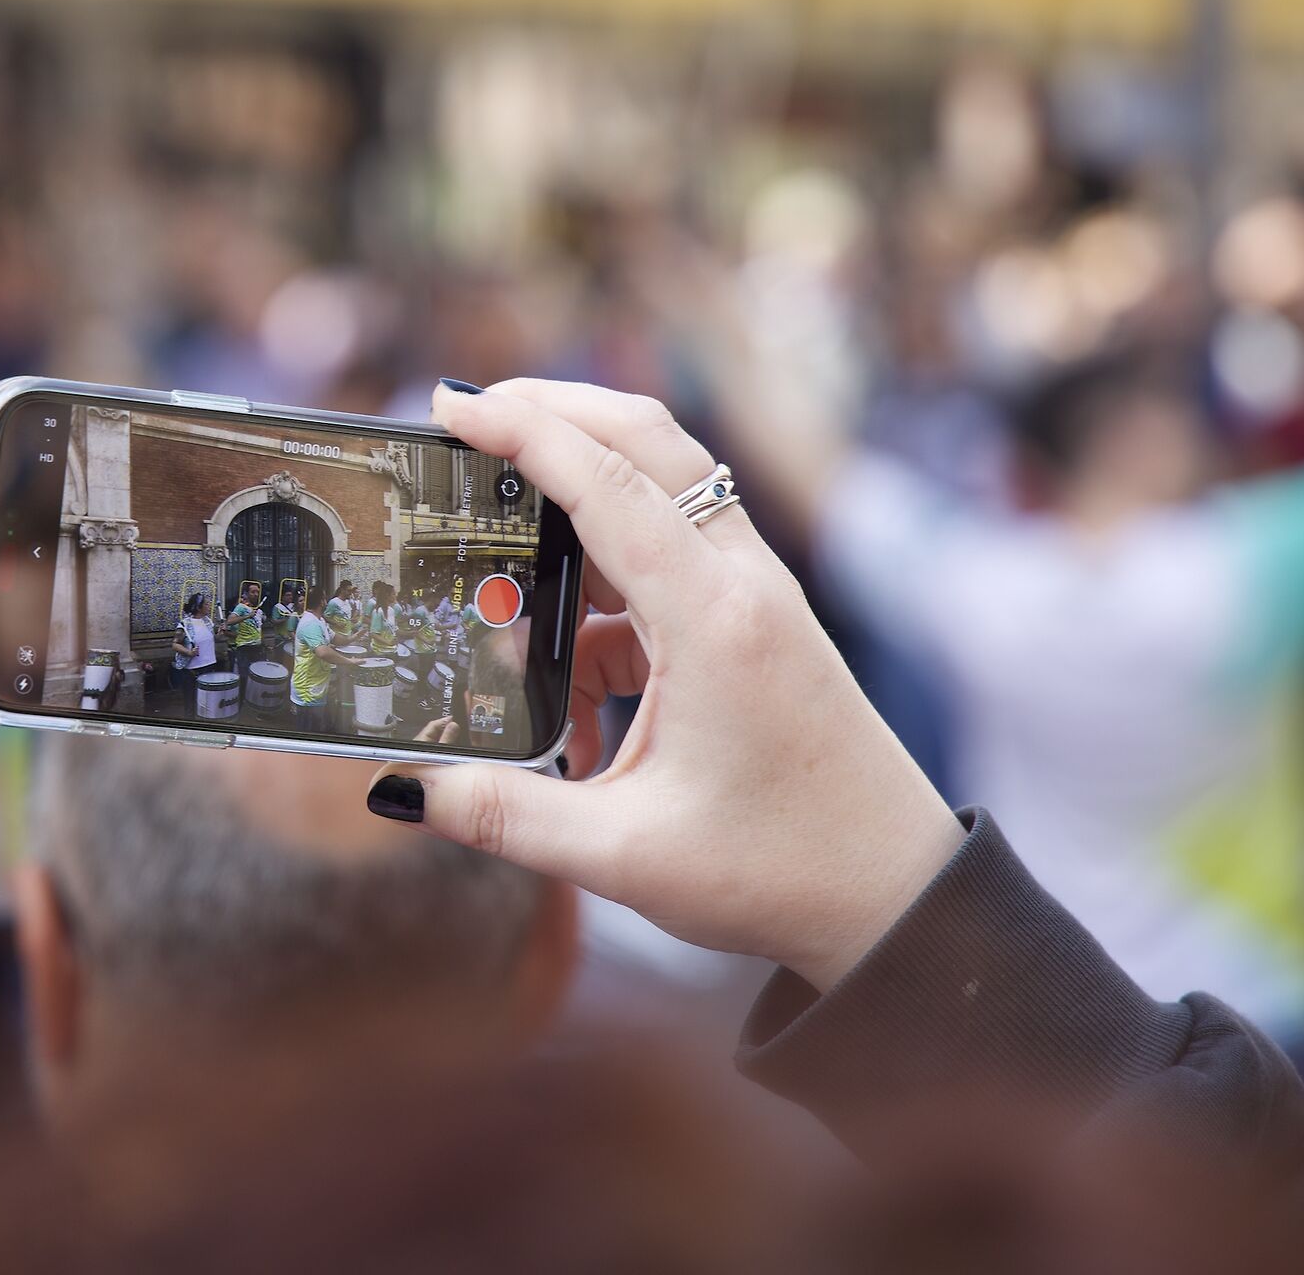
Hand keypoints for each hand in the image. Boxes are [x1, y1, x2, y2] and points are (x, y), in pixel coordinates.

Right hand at [368, 380, 962, 990]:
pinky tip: (567, 683)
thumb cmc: (781, 872)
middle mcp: (743, 585)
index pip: (610, 485)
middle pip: (647, 443)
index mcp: (715, 621)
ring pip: (660, 496)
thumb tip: (406, 790)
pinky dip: (603, 596)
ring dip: (577, 505)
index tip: (452, 405)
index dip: (524, 431)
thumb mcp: (623, 856)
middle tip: (467, 416)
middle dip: (554, 411)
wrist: (897, 897)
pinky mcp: (755, 622)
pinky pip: (666, 567)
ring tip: (498, 553)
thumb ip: (504, 816)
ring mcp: (756, 596)